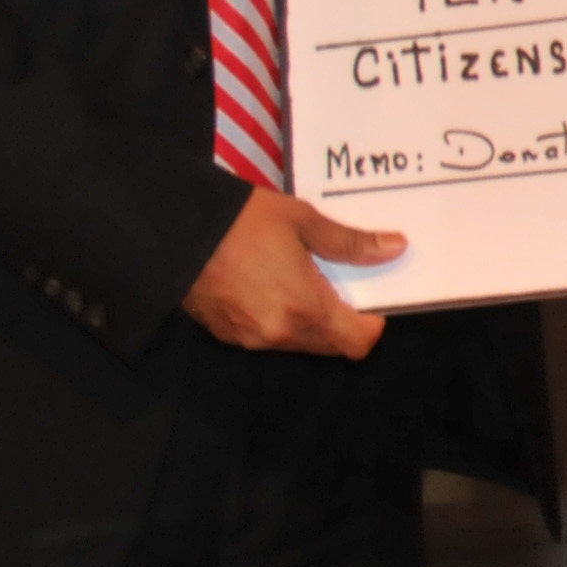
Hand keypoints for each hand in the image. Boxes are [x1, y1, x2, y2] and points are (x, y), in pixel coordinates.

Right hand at [181, 189, 402, 357]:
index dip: (372, 325)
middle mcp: (280, 334)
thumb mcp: (302, 221)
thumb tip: (393, 247)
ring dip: (309, 322)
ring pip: (298, 343)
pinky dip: (278, 319)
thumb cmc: (240, 222)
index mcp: (306, 309)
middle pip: (330, 346)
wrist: (172, 231)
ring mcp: (251, 338)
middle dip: (342, 322)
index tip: (371, 300)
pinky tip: (268, 286)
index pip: (357, 343)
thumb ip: (350, 242)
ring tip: (301, 280)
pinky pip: (266, 336)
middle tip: (339, 285)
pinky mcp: (226, 334)